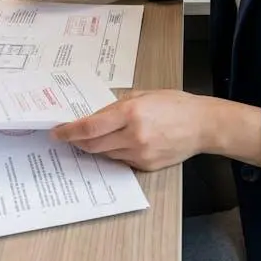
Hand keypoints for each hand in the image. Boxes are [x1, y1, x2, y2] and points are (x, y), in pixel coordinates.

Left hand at [52, 90, 211, 170]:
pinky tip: (117, 143)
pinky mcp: (146, 166)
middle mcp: (133, 136)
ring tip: (91, 138)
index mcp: (131, 113)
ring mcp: (140, 153)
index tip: (57, 132)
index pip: (90, 127)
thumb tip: (94, 116)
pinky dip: (114, 152)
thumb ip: (117, 106)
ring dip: (95, 147)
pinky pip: (121, 160)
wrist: (202, 125)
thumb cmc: (175, 105)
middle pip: (92, 145)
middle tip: (68, 137)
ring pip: (105, 154)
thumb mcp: (144, 95)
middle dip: (77, 142)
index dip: (70, 131)